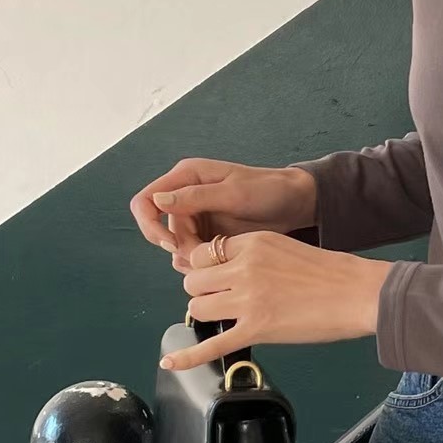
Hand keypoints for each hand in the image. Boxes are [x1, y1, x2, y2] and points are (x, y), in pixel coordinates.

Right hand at [130, 158, 316, 271]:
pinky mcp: (208, 233)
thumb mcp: (234, 193)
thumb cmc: (270, 190)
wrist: (296, 203)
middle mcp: (186, 196)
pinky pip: (193, 253)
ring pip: (176, 245)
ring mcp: (197, 215)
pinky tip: (220, 265)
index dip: (150, 226)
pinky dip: (202, 263)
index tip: (171, 244)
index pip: (146, 201)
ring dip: (190, 258)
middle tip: (207, 258)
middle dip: (180, 248)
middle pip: (161, 230)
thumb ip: (196, 197)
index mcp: (186, 177)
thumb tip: (159, 201)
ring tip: (218, 260)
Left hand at [158, 230, 393, 371]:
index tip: (216, 278)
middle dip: (203, 291)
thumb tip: (228, 273)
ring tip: (227, 318)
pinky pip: (212, 345)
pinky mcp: (256, 329)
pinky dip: (187, 357)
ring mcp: (248, 300)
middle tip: (223, 300)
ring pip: (197, 307)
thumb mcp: (285, 247)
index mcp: (252, 243)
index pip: (204, 253)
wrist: (358, 294)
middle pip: (194, 280)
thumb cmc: (331, 272)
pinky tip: (170, 363)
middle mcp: (244, 268)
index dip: (205, 268)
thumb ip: (253, 256)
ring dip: (206, 313)